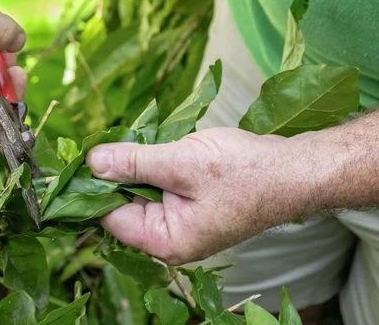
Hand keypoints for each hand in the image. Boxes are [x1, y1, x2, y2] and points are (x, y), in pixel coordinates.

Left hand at [86, 128, 303, 264]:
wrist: (293, 170)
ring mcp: (181, 220)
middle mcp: (170, 237)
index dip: (95, 187)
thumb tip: (91, 163)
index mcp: (166, 240)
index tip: (85, 156)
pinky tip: (156, 144)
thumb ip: (133, 163)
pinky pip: (160, 184)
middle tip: (110, 140)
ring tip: (137, 139)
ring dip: (137, 164)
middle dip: (117, 172)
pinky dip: (154, 164)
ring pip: (141, 190)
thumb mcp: (181, 162)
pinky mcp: (190, 203)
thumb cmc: (244, 172)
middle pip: (124, 204)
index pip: (111, 217)